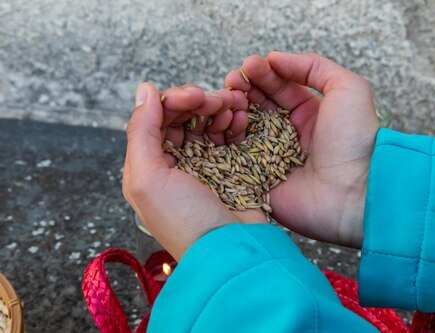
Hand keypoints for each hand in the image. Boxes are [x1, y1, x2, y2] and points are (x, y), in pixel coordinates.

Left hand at [122, 83, 265, 260]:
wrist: (231, 250)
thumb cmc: (184, 221)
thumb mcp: (148, 178)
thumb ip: (141, 131)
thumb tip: (145, 89)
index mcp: (148, 166)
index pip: (156, 119)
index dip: (173, 101)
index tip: (195, 97)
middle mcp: (174, 163)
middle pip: (182, 118)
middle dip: (199, 102)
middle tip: (217, 100)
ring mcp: (203, 165)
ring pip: (206, 123)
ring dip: (218, 108)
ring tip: (233, 106)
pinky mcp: (228, 168)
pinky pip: (228, 136)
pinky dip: (233, 122)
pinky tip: (240, 117)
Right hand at [225, 52, 378, 247]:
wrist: (354, 193)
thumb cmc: (355, 140)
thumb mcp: (348, 88)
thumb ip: (314, 67)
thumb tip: (275, 58)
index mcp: (309, 113)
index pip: (278, 87)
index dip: (263, 74)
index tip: (249, 65)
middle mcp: (288, 134)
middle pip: (257, 105)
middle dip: (244, 88)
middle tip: (233, 79)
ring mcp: (271, 157)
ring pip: (243, 128)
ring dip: (233, 109)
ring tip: (229, 97)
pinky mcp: (259, 179)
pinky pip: (236, 156)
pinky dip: (227, 137)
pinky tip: (224, 122)